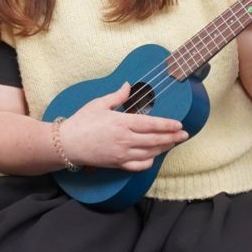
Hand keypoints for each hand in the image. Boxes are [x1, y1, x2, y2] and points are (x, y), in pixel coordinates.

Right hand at [56, 83, 189, 172]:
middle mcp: (125, 139)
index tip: (179, 125)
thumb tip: (128, 85)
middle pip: (155, 140)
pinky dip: (148, 162)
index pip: (151, 124)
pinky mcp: (117, 164)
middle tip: (184, 135)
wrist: (67, 144)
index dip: (167, 125)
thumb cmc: (81, 122)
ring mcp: (122, 153)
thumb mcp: (99, 104)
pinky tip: (153, 157)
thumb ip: (117, 96)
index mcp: (122, 122)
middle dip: (172, 138)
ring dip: (163, 149)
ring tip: (172, 143)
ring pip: (150, 153)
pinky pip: (138, 166)